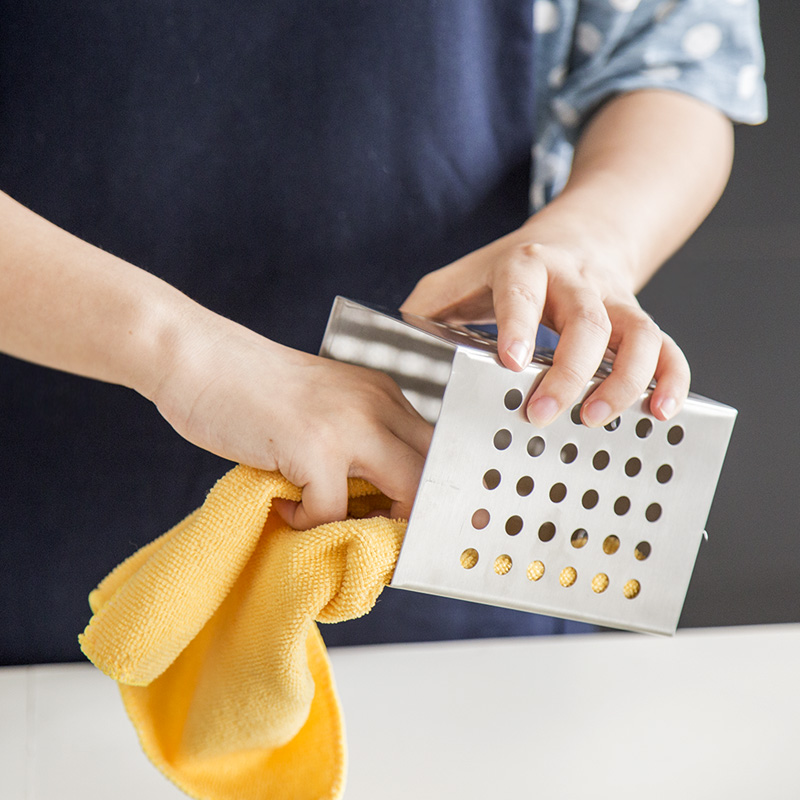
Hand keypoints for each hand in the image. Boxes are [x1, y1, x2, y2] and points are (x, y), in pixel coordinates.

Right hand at [152, 308, 432, 528]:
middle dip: (414, 513)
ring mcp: (347, 425)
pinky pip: (331, 511)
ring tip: (331, 520)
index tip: (399, 517)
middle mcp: (375, 404)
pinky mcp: (312, 447)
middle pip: (432, 472)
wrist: (197, 358)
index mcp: (382, 393)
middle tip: (376, 531)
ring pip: (406, 494)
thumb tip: (375, 499)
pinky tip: (282, 505)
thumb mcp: (324, 404)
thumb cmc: (250, 386)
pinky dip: (306, 522)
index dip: (424, 490)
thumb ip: (355, 438)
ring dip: (374, 523)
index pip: (434, 448)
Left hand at [400, 214, 689, 427]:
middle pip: (587, 319)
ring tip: (599, 418)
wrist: (581, 232)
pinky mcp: (639, 319)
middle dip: (570, 371)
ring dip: (624, 380)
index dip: (519, 322)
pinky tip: (663, 410)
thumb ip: (428, 307)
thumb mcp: (461, 276)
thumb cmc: (511, 266)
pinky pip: (669, 346)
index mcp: (525, 264)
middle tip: (544, 413)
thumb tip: (392, 348)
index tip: (512, 361)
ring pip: (637, 333)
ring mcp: (614, 298)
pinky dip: (672, 378)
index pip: (522, 287)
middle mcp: (576, 278)